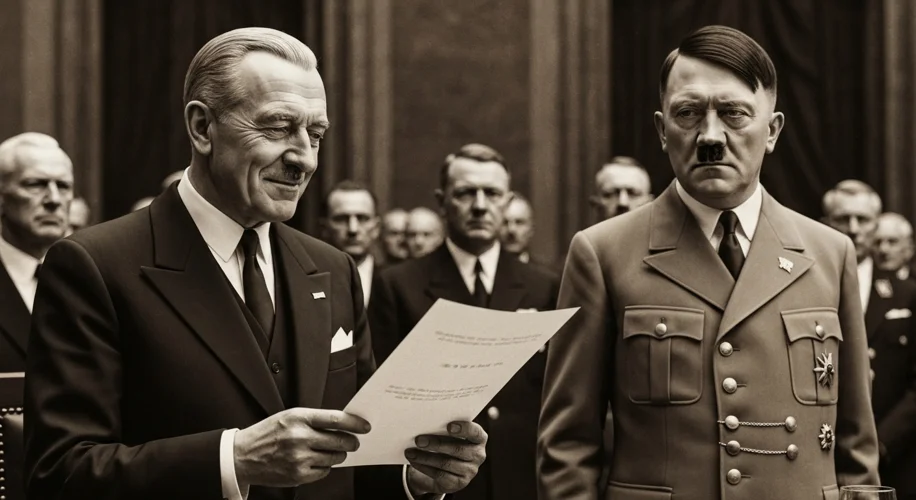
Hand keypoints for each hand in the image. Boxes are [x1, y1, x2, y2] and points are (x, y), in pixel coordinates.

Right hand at [233, 407, 370, 486]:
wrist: (242, 456)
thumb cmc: (269, 433)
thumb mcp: (289, 417)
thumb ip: (314, 419)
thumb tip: (343, 425)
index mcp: (299, 417)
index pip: (335, 419)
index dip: (354, 423)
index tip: (365, 427)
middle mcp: (299, 437)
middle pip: (340, 441)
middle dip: (351, 442)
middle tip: (354, 443)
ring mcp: (299, 458)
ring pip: (335, 458)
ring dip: (337, 455)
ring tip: (329, 451)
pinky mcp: (298, 475)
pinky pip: (324, 472)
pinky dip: (324, 467)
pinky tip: (314, 461)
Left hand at [404, 421, 486, 495]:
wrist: (448, 468)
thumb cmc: (449, 443)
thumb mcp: (451, 435)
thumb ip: (444, 429)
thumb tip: (424, 424)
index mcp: (479, 439)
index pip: (476, 432)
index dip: (464, 428)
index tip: (449, 426)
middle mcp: (478, 455)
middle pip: (458, 449)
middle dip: (437, 444)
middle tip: (418, 440)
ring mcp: (470, 471)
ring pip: (446, 463)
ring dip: (425, 457)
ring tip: (410, 452)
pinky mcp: (459, 483)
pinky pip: (440, 475)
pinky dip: (424, 467)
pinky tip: (414, 461)